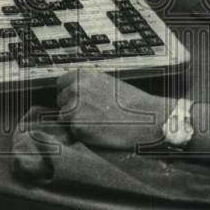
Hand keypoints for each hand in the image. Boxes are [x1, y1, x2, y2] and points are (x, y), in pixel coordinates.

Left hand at [55, 70, 169, 150]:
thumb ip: (87, 86)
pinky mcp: (77, 125)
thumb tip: (72, 94)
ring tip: (98, 123)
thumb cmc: (132, 103)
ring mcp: (74, 106)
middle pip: (61, 102)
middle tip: (93, 115)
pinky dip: (82, 134)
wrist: (148, 118)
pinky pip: (72, 132)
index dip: (69, 94)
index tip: (77, 101)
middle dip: (72, 109)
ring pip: (64, 118)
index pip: (61, 84)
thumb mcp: (107, 84)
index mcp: (83, 75)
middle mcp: (75, 88)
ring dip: (76, 123)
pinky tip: (99, 131)